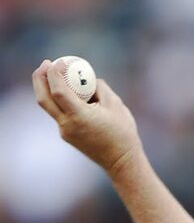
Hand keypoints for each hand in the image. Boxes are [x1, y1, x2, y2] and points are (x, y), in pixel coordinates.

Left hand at [32, 59, 142, 177]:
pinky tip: (70, 94)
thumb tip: (89, 79)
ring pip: (49, 106)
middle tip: (46, 64)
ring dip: (47, 89)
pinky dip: (60, 100)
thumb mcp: (116, 104)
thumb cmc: (123, 132)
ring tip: (55, 75)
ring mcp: (65, 131)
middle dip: (40, 78)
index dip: (55, 74)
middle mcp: (67, 125)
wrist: (121, 161)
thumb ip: (100, 88)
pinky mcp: (67, 135)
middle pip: (43, 98)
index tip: (60, 62)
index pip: (58, 91)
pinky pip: (59, 114)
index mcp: (80, 116)